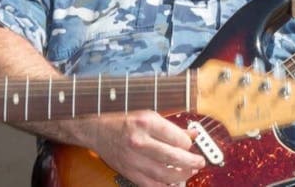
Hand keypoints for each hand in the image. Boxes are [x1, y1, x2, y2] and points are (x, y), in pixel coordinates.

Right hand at [84, 111, 204, 186]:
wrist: (95, 129)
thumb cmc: (121, 119)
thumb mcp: (147, 114)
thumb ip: (170, 126)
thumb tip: (192, 135)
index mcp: (145, 122)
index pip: (178, 138)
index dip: (188, 143)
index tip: (190, 144)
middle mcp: (139, 141)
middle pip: (174, 158)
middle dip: (192, 162)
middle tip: (199, 162)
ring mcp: (133, 159)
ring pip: (165, 174)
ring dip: (181, 175)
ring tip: (188, 172)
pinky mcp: (128, 171)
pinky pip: (151, 184)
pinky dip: (165, 185)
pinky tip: (172, 182)